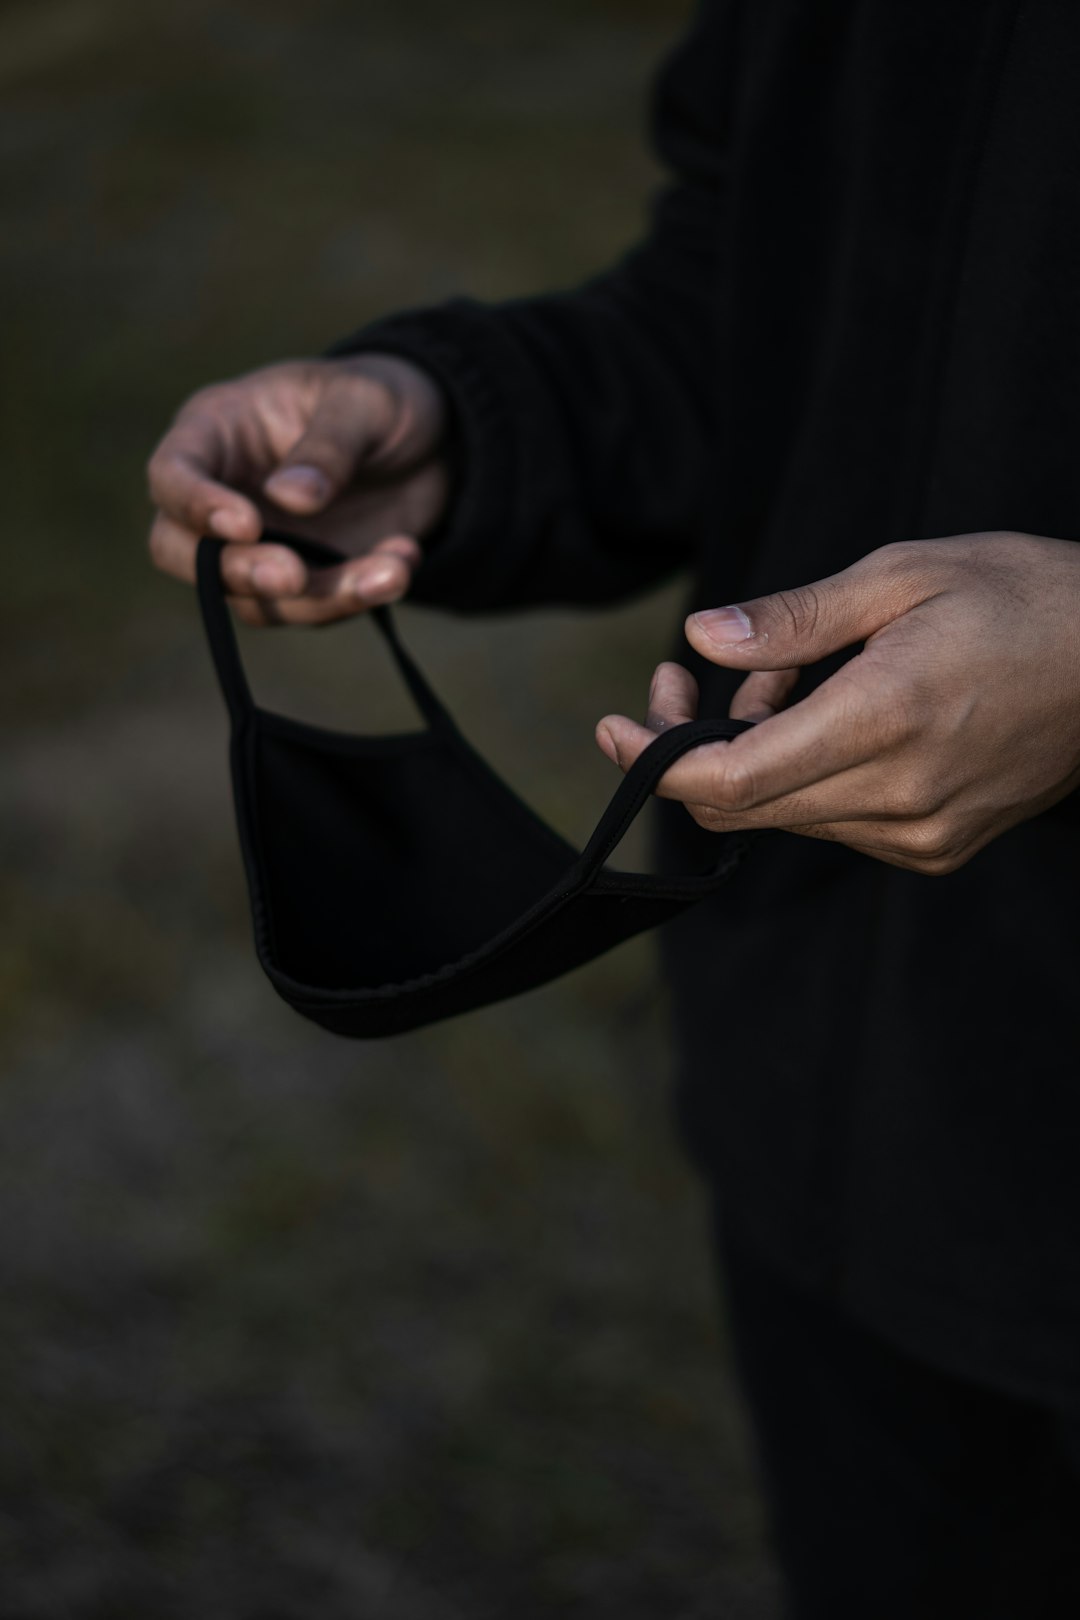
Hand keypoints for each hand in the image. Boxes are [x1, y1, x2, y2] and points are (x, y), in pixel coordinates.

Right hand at [147, 353, 449, 624]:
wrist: (432, 443)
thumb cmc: (380, 401)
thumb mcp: (364, 403)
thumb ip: (329, 446)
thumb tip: (289, 498)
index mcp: (217, 431)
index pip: (171, 474)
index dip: (195, 505)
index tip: (248, 524)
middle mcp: (223, 494)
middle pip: (181, 552)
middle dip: (236, 573)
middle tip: (294, 575)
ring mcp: (259, 546)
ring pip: (254, 598)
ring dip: (322, 597)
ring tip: (393, 572)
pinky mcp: (301, 582)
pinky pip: (311, 608)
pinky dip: (357, 597)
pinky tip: (402, 561)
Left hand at [595, 533, 1079, 873]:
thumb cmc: (1021, 597)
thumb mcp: (901, 578)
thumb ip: (793, 620)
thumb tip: (702, 639)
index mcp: (884, 720)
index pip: (730, 780)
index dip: (655, 760)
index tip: (614, 725)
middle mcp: (899, 797)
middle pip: (742, 807)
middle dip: (694, 747)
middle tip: (697, 677)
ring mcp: (920, 834)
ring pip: (783, 815)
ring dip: (756, 755)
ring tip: (797, 679)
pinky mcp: (935, 848)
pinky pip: (831, 822)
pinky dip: (803, 776)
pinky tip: (836, 718)